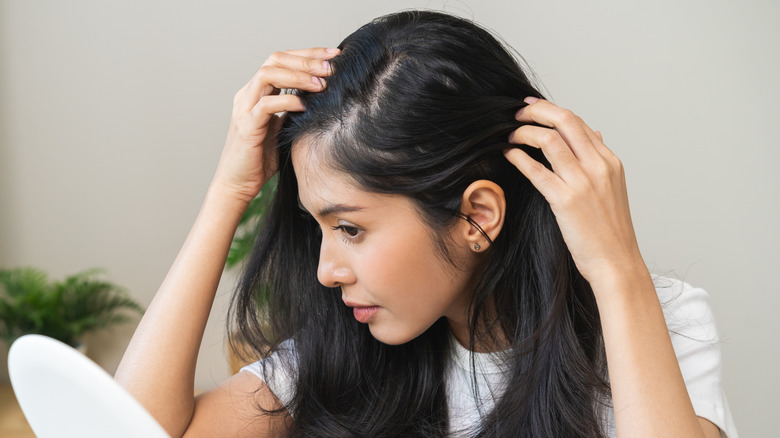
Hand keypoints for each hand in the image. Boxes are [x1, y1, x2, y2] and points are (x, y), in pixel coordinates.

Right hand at [211, 47, 338, 204]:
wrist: (237, 185)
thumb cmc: (261, 160)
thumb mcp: (283, 129)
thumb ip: (294, 111)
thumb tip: (322, 98)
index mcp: (256, 92)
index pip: (281, 60)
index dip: (307, 54)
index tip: (334, 55)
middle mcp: (248, 95)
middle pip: (275, 60)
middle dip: (306, 59)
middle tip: (332, 65)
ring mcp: (244, 109)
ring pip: (268, 74)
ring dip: (298, 76)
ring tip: (322, 83)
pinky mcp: (247, 127)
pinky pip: (266, 104)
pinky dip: (288, 101)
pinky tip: (305, 106)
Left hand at [504, 97, 645, 289]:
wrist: (617, 262)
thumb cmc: (611, 231)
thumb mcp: (613, 187)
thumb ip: (599, 159)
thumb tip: (593, 132)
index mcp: (610, 161)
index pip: (578, 123)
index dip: (552, 110)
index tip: (533, 106)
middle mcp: (598, 166)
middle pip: (565, 121)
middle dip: (537, 111)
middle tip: (518, 113)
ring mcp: (583, 182)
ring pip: (549, 140)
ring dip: (525, 132)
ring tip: (510, 135)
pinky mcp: (566, 200)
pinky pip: (537, 171)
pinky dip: (519, 158)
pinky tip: (509, 154)